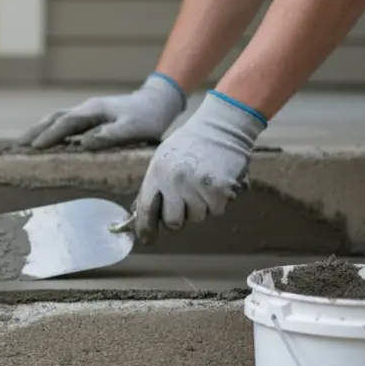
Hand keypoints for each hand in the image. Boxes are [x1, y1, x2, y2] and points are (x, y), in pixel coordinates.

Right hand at [18, 73, 186, 150]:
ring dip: (40, 129)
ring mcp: (88, 111)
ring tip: (25, 143)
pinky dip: (51, 130)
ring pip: (58, 118)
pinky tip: (46, 139)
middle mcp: (87, 108)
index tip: (33, 148)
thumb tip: (83, 144)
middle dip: (35, 131)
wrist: (158, 102)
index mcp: (94, 110)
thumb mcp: (134, 128)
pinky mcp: (91, 116)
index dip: (49, 135)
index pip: (66, 123)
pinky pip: (65, 122)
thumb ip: (110, 136)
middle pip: (55, 118)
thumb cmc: (149, 118)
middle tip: (17, 145)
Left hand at [132, 91, 266, 243]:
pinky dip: (218, 202)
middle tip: (186, 200)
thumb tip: (141, 212)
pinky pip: (216, 211)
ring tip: (203, 183)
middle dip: (179, 217)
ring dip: (201, 207)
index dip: (145, 228)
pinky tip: (217, 182)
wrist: (222, 126)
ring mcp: (197, 188)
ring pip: (197, 218)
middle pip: (173, 222)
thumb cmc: (191, 143)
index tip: (147, 239)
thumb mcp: (163, 159)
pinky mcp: (219, 191)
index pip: (146, 209)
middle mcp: (175, 183)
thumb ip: (155, 185)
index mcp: (157, 173)